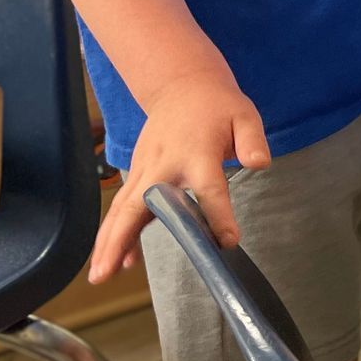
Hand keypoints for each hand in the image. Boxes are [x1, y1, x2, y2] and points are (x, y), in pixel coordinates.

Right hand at [89, 75, 269, 282]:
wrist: (181, 84)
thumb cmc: (217, 105)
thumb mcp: (244, 115)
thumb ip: (253, 140)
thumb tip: (260, 163)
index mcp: (198, 153)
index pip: (208, 189)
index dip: (218, 216)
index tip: (226, 241)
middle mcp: (164, 164)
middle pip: (140, 205)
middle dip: (122, 238)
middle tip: (109, 271)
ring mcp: (145, 169)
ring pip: (121, 209)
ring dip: (108, 241)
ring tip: (100, 275)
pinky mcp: (137, 173)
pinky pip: (122, 206)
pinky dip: (115, 232)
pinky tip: (116, 260)